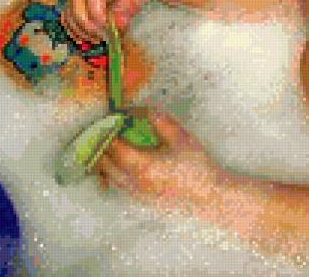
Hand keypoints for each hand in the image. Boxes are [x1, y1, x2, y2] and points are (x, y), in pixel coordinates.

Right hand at [62, 0, 160, 42]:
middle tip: (104, 37)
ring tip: (99, 38)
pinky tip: (92, 36)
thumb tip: (117, 25)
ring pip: (70, 8)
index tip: (108, 29)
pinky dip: (78, 27)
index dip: (97, 12)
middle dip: (87, 22)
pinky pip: (71, 13)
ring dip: (81, 28)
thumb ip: (130, 4)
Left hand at [96, 110, 219, 207]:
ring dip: (103, 160)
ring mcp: (135, 193)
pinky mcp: (140, 200)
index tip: (107, 119)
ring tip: (104, 145)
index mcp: (142, 165)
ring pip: (107, 176)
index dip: (107, 131)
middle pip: (104, 163)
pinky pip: (117, 185)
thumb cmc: (196, 166)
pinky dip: (111, 172)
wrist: (208, 194)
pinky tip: (118, 163)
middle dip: (100, 145)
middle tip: (101, 130)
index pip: (113, 146)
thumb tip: (143, 109)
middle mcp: (133, 182)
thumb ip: (160, 121)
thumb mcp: (181, 138)